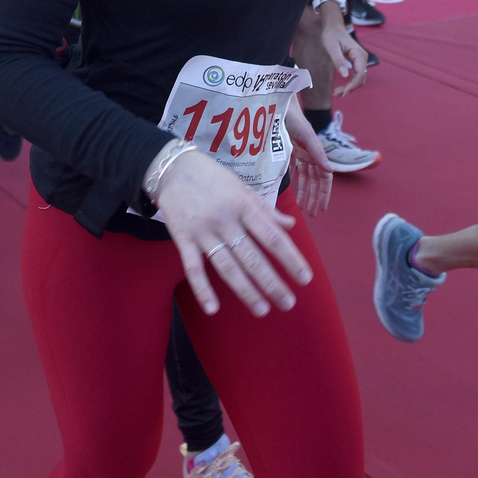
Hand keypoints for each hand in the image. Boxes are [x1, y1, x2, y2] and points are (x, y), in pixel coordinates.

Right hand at [155, 149, 313, 317]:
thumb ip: (265, 209)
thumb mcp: (242, 188)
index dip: (290, 258)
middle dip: (272, 282)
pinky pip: (193, 268)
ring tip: (262, 310)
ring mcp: (203, 231)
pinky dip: (202, 288)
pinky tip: (213, 308)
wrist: (171, 168)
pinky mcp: (183, 239)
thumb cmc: (212, 177)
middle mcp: (226, 220)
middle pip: (252, 257)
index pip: (272, 237)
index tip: (305, 278)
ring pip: (227, 266)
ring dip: (245, 290)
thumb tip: (290, 224)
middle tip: (288, 303)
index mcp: (244, 206)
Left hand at [284, 106, 333, 215]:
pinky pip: (293, 170)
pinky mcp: (288, 151)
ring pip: (305, 178)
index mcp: (316, 153)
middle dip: (314, 197)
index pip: (324, 178)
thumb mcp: (307, 135)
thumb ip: (318, 152)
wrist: (279, 104)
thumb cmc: (294, 118)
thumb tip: (330, 170)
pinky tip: (292, 191)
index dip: (324, 194)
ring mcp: (299, 153)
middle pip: (314, 181)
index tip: (321, 209)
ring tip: (302, 206)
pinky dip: (294, 180)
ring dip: (305, 192)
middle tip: (311, 213)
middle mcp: (310, 155)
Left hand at [317, 2, 366, 95]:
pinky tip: (341, 88)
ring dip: (350, 88)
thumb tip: (345, 76)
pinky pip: (357, 76)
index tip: (343, 93)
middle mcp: (363, 58)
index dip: (353, 85)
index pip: (360, 74)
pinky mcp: (357, 62)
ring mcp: (361, 60)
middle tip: (336, 94)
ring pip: (360, 79)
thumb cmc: (331, 35)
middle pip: (361, 79)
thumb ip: (338, 61)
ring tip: (337, 93)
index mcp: (358, 54)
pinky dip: (350, 83)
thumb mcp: (332, 48)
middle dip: (350, 88)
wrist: (333, 27)